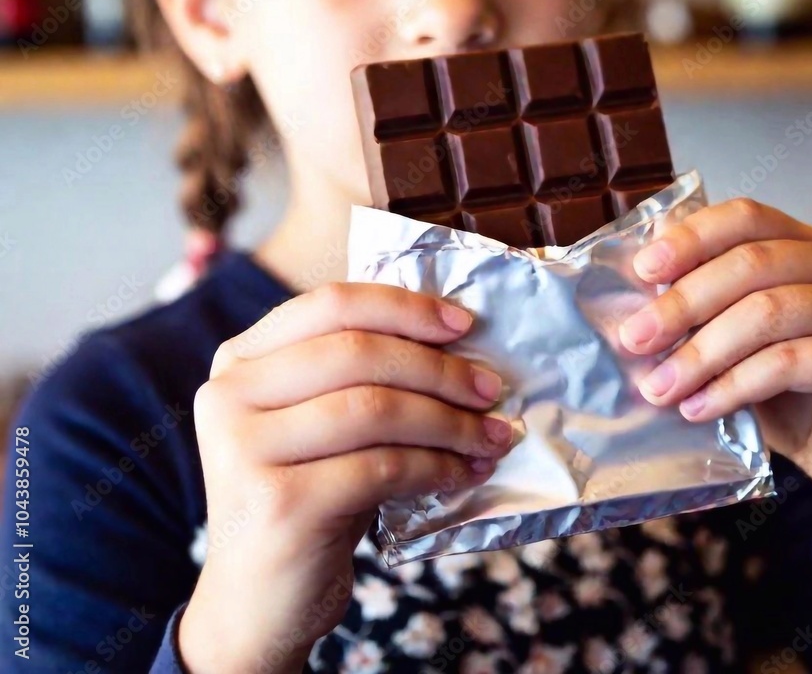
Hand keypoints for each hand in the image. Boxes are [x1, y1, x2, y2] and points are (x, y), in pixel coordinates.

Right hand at [178, 282, 512, 672]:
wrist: (257, 600)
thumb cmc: (306, 492)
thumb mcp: (318, 420)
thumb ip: (358, 372)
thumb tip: (456, 337)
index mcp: (240, 358)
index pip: (331, 303)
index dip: (404, 307)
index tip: (463, 324)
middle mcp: (229, 395)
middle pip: (358, 353)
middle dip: (439, 368)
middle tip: (490, 389)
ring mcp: (244, 450)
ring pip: (375, 409)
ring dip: (449, 421)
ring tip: (491, 436)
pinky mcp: (278, 504)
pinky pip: (381, 468)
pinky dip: (436, 466)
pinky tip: (465, 474)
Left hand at [619, 197, 811, 598]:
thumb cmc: (795, 395)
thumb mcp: (740, 340)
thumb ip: (706, 306)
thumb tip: (639, 285)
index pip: (747, 218)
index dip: (692, 237)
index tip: (643, 269)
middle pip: (751, 264)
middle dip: (683, 302)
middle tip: (636, 338)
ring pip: (766, 312)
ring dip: (701, 352)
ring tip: (660, 386)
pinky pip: (788, 362)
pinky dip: (732, 385)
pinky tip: (700, 407)